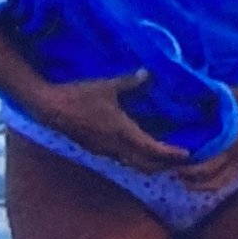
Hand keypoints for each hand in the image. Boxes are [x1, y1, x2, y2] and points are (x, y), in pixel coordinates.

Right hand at [29, 71, 189, 172]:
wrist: (50, 108)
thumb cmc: (79, 96)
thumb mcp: (107, 86)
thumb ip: (130, 82)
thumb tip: (148, 73)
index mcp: (122, 131)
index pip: (152, 149)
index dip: (170, 154)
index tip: (186, 154)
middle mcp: (116, 146)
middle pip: (146, 165)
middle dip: (164, 165)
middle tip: (180, 161)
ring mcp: (105, 151)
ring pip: (134, 165)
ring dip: (150, 164)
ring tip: (164, 159)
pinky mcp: (97, 150)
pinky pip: (122, 160)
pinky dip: (136, 159)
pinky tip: (140, 150)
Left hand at [176, 86, 237, 190]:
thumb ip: (217, 94)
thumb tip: (194, 89)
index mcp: (234, 145)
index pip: (206, 166)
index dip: (189, 170)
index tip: (174, 166)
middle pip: (212, 180)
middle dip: (192, 181)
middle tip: (176, 176)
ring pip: (224, 181)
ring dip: (206, 183)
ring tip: (190, 181)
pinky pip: (234, 174)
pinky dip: (221, 176)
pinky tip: (214, 171)